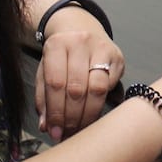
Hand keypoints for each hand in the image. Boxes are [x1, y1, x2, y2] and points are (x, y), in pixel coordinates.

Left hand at [35, 11, 124, 141]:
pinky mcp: (117, 55)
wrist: (80, 27)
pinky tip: (94, 112)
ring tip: (81, 129)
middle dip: (72, 117)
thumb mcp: (45, 70)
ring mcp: (101, 47)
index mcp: (56, 44)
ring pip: (97, 88)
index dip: (55, 111)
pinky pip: (111, 86)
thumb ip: (43, 98)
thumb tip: (46, 126)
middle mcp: (80, 42)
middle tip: (68, 134)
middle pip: (77, 88)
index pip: (56, 83)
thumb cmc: (61, 55)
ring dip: (89, 114)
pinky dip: (102, 103)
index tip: (55, 131)